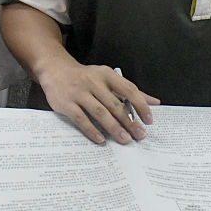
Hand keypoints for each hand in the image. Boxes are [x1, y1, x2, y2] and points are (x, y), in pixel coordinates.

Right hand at [39, 60, 159, 143]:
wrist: (55, 70)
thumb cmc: (86, 77)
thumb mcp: (107, 78)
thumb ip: (129, 91)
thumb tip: (154, 102)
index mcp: (107, 74)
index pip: (129, 90)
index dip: (141, 105)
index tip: (149, 120)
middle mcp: (93, 82)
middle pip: (115, 104)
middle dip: (129, 122)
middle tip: (139, 136)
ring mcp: (79, 92)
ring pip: (100, 112)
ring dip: (114, 127)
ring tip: (124, 140)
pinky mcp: (66, 103)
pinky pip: (81, 119)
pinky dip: (91, 130)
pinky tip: (101, 139)